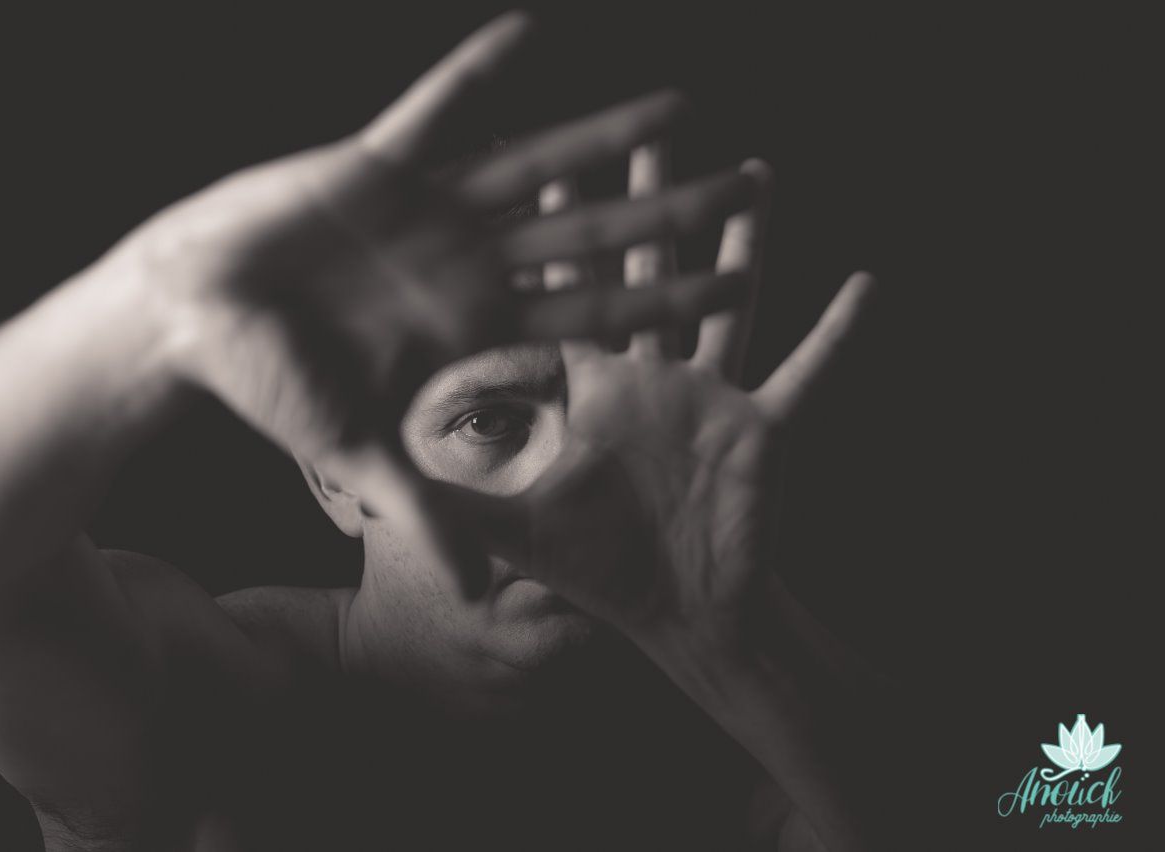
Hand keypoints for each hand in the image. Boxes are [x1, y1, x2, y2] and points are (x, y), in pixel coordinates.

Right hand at [92, 13, 754, 577]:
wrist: (188, 317)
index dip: (667, 299)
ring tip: (678, 107)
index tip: (739, 283)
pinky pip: (437, 108)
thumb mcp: (352, 453)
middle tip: (754, 184)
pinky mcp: (376, 163)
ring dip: (602, 138)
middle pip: (595, 235)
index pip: (594, 312)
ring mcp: (429, 212)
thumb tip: (468, 590)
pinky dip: (478, 73)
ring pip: (537, 166)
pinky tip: (531, 33)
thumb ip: (419, 510)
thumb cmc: (265, 386)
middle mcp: (467, 265)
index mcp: (474, 329)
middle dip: (673, 210)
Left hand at [458, 144, 878, 849]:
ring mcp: (707, 397)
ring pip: (728, 299)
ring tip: (756, 170)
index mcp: (586, 391)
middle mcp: (646, 379)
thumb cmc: (594, 569)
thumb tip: (377, 444)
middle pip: (642, 272)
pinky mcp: (761, 427)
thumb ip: (444, 485)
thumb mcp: (508, 522)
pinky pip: (809, 374)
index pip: (561, 293)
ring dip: (743, 240)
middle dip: (642, 203)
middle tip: (641, 132)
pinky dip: (840, 338)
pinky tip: (868, 285)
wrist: (678, 612)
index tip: (534, 164)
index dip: (549, 232)